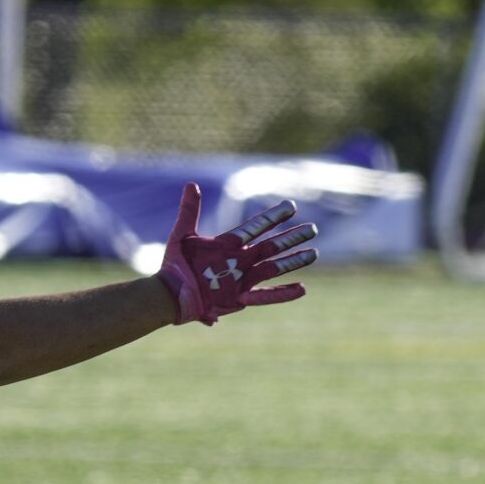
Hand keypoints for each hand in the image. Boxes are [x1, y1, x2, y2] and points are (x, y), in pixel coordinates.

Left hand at [157, 184, 318, 325]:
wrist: (170, 294)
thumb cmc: (175, 265)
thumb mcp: (182, 235)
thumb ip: (189, 211)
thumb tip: (191, 185)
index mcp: (228, 245)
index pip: (256, 227)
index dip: (273, 217)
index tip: (290, 206)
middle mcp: (239, 260)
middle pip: (271, 246)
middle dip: (291, 237)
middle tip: (311, 228)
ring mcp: (242, 279)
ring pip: (274, 268)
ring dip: (293, 261)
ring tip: (313, 253)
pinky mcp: (240, 298)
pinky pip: (266, 296)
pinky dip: (283, 293)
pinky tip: (302, 288)